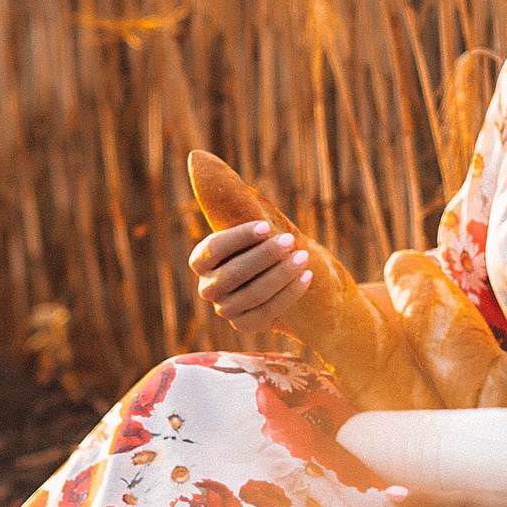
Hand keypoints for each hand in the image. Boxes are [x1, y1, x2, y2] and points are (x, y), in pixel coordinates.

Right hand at [188, 220, 312, 332]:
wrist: (271, 285)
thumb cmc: (259, 250)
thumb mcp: (251, 235)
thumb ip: (247, 220)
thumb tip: (230, 181)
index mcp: (201, 261)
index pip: (214, 248)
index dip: (239, 238)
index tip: (266, 226)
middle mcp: (207, 287)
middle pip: (235, 272)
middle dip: (265, 255)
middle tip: (289, 240)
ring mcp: (224, 309)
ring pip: (254, 293)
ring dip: (282, 274)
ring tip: (303, 257)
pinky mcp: (243, 324)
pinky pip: (267, 311)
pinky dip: (289, 294)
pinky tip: (306, 277)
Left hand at [383, 483, 506, 506]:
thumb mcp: (462, 503)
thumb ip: (427, 499)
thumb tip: (389, 494)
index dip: (405, 496)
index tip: (392, 476)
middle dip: (421, 500)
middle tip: (411, 475)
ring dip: (442, 503)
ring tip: (437, 483)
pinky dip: (464, 506)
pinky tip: (471, 496)